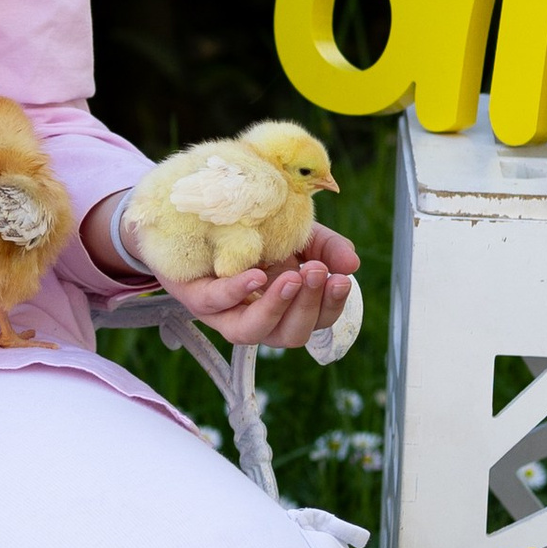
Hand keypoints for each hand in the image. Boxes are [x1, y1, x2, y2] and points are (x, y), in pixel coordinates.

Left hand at [153, 220, 360, 353]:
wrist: (193, 213)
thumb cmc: (251, 230)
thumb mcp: (296, 232)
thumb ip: (325, 246)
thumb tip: (352, 265)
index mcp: (286, 305)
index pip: (318, 321)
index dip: (332, 306)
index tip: (341, 278)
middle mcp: (256, 315)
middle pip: (290, 335)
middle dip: (308, 305)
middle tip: (316, 272)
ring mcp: (223, 311)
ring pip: (250, 332)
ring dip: (277, 308)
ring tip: (292, 278)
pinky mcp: (194, 296)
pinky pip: (214, 303)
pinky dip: (236, 292)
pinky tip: (255, 276)